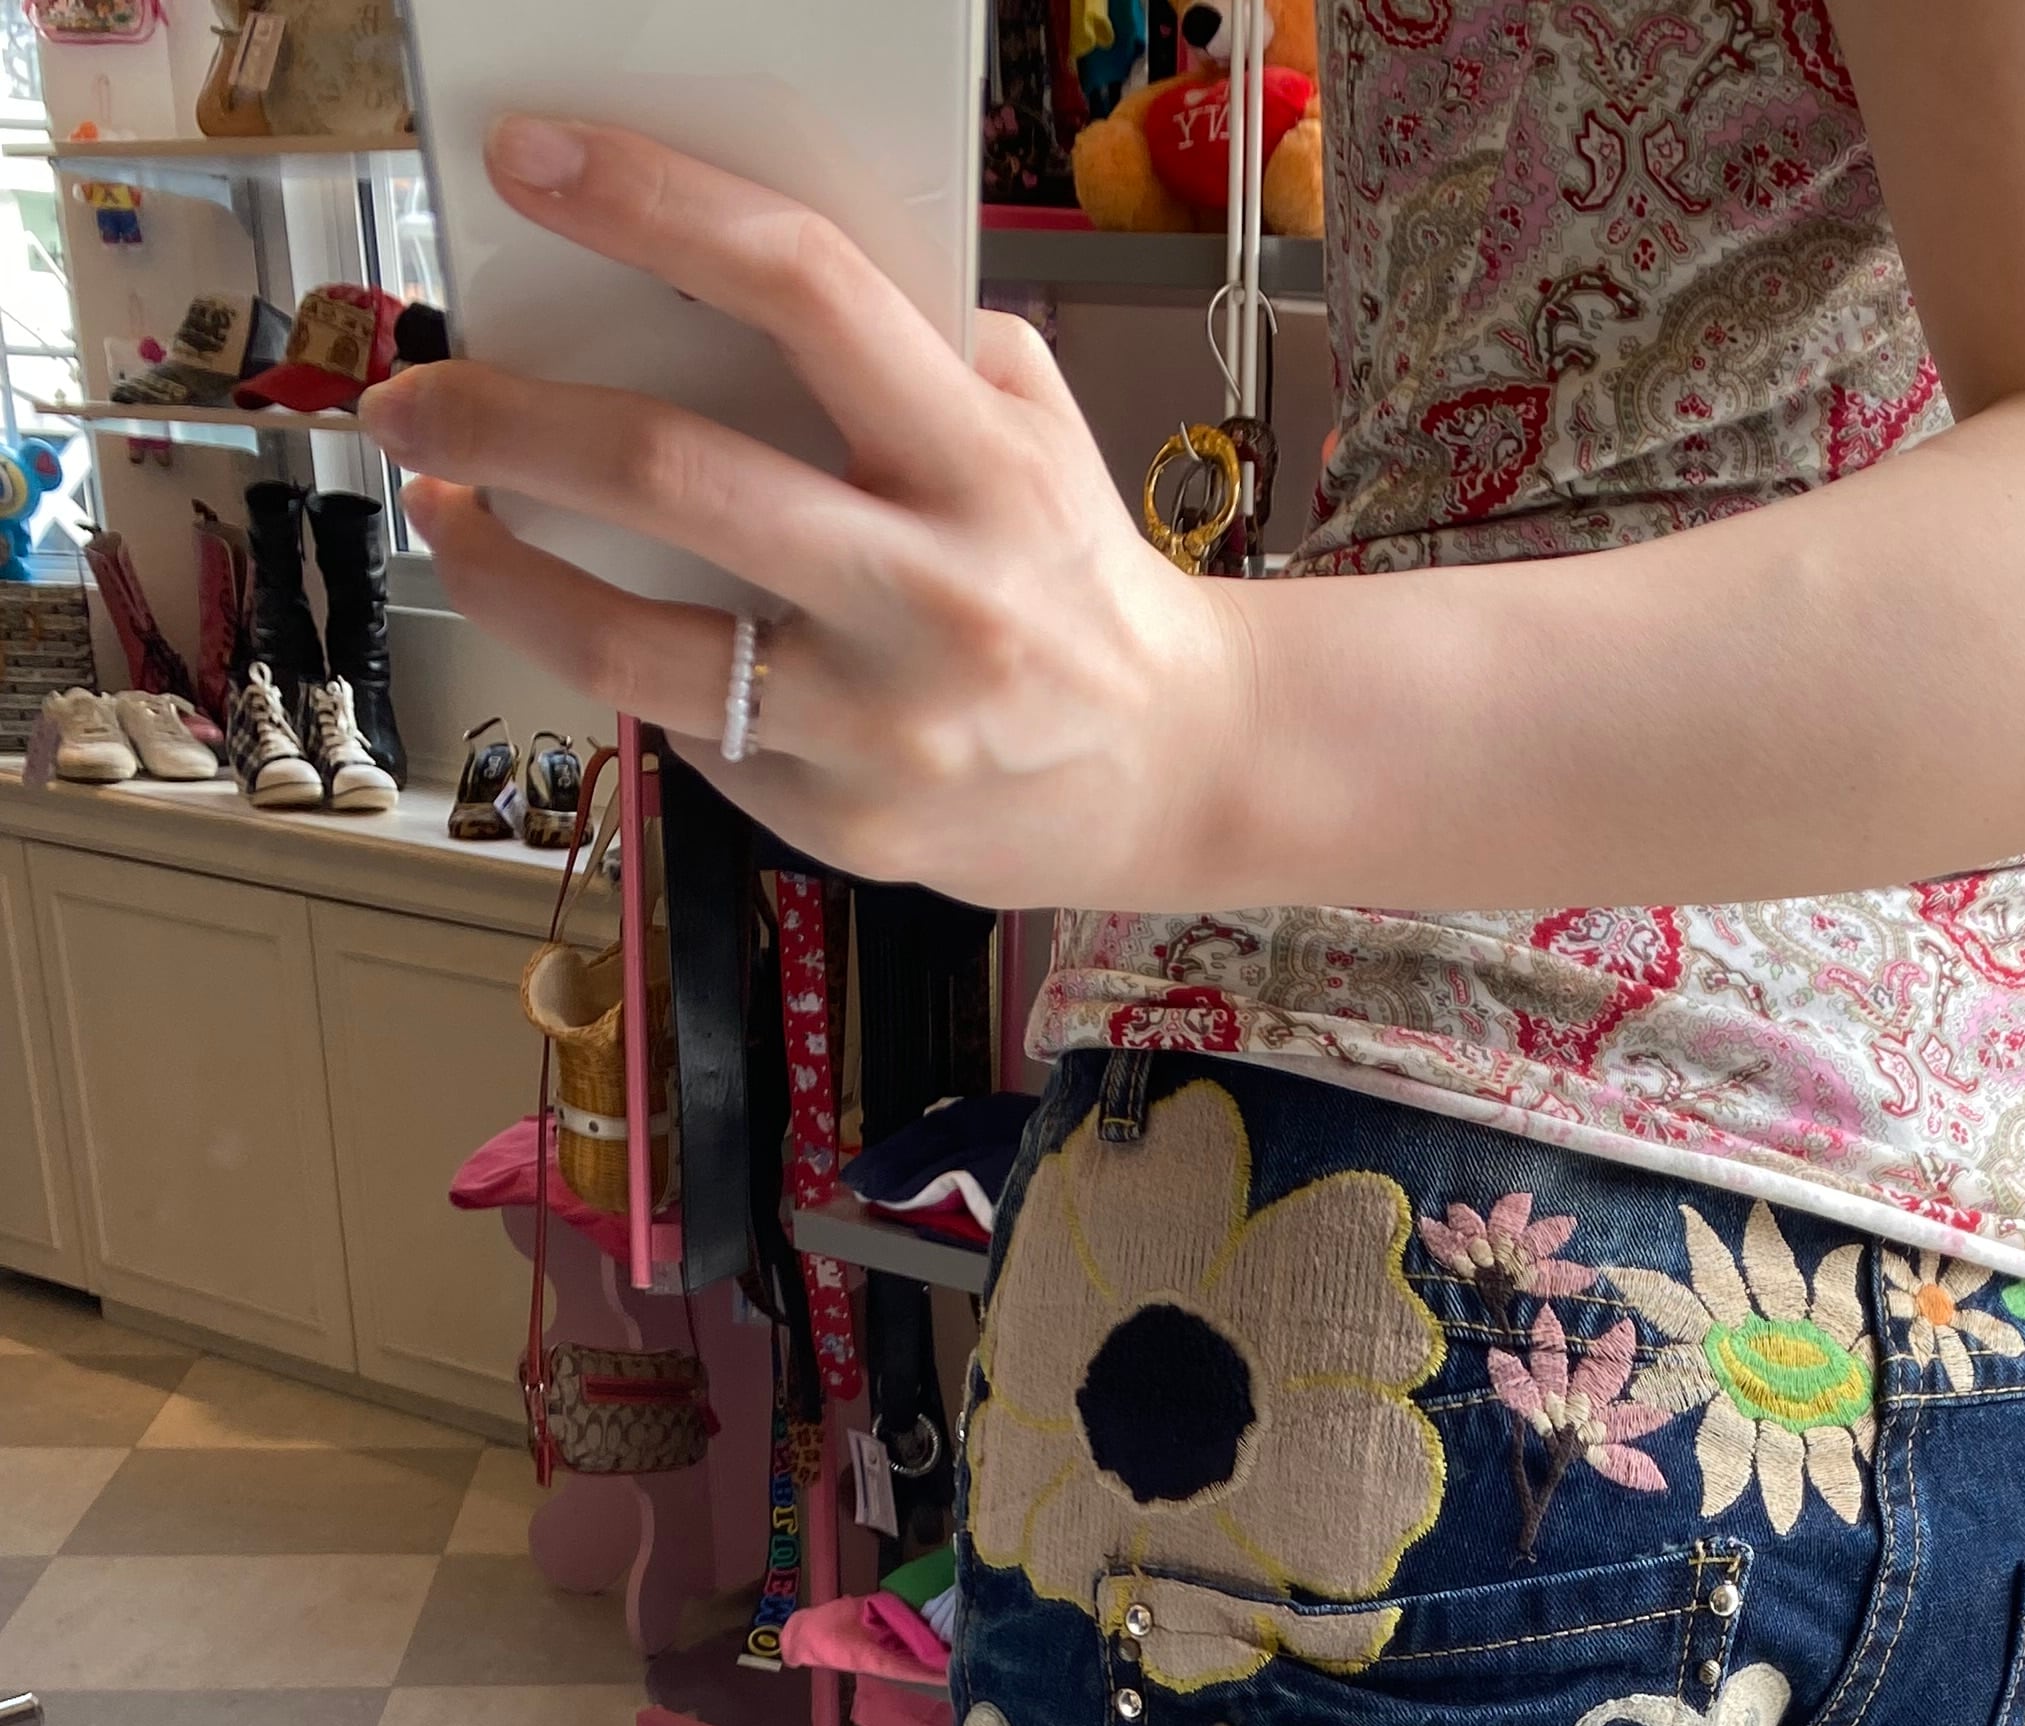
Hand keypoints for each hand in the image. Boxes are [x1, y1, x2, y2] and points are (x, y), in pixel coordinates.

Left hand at [360, 119, 1249, 905]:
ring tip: (447, 517)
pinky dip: (624, 671)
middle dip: (502, 421)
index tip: (534, 165)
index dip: (652, 205)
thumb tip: (709, 275)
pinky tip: (603, 629)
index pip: (801, 287)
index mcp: (979, 460)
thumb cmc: (1074, 576)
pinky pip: (690, 734)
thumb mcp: (1027, 431)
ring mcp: (884, 725)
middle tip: (411, 398)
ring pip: (634, 642)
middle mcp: (934, 594)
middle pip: (671, 471)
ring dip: (500, 572)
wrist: (1175, 767)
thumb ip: (905, 349)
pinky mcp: (847, 824)